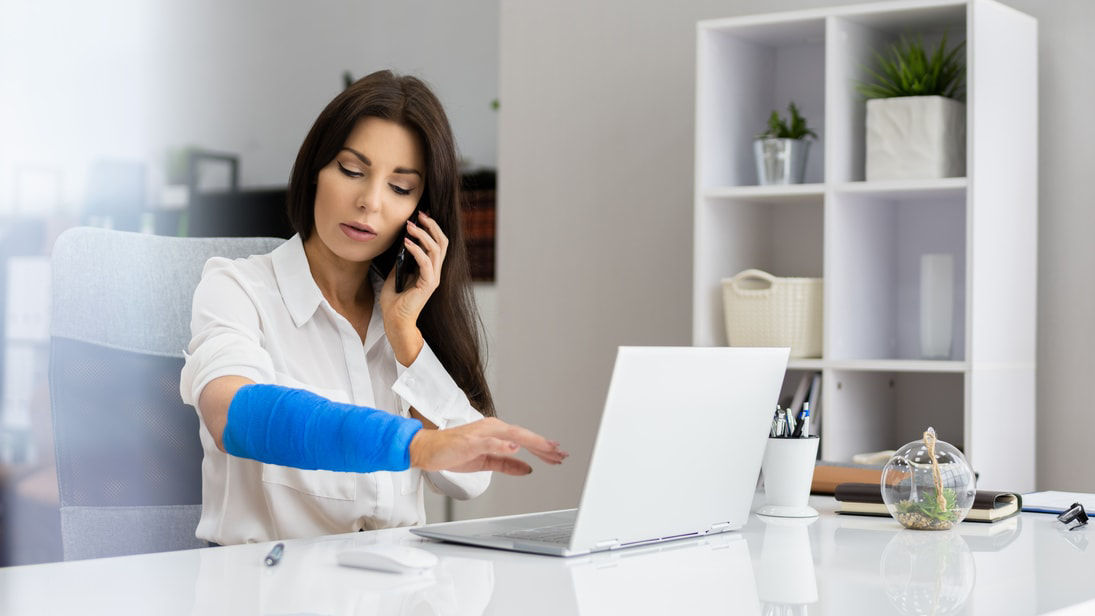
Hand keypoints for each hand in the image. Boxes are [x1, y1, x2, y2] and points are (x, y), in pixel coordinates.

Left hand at [379, 211, 446, 345]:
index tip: (420, 216)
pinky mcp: (428, 285)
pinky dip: (416, 250)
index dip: (431, 228)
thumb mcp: (396, 274)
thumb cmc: (394, 302)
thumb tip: (400, 244)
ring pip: (436, 249)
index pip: (437, 244)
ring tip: (410, 226)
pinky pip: (425, 262)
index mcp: (429, 270)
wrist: (395, 322)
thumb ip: (401, 261)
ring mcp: (433, 278)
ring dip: (423, 234)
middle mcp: (435, 272)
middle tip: (420, 215)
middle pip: (442, 243)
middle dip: (432, 226)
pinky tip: (406, 243)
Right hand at [409, 417, 568, 474]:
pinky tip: (515, 448)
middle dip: (544, 445)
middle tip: (561, 454)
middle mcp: (492, 428)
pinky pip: (489, 441)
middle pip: (524, 435)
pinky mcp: (470, 440)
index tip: (557, 455)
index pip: (524, 439)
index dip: (542, 447)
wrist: (427, 449)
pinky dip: (503, 444)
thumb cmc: (453, 452)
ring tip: (548, 449)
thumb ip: (507, 464)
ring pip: (512, 435)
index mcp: (496, 433)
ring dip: (531, 442)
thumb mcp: (486, 462)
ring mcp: (481, 433)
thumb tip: (528, 468)